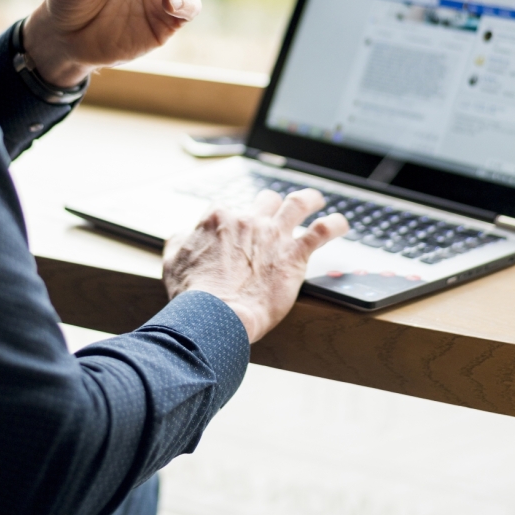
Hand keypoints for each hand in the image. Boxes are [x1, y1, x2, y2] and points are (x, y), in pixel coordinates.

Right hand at [163, 189, 348, 343]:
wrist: (215, 316)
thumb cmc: (193, 294)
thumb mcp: (173, 261)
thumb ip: (180, 241)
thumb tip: (185, 234)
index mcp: (218, 219)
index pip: (226, 210)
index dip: (230, 223)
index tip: (233, 235)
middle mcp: (247, 220)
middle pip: (264, 201)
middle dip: (269, 206)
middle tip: (274, 214)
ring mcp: (273, 235)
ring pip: (297, 203)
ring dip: (309, 199)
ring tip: (316, 199)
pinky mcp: (294, 255)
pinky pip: (321, 231)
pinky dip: (334, 224)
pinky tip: (341, 224)